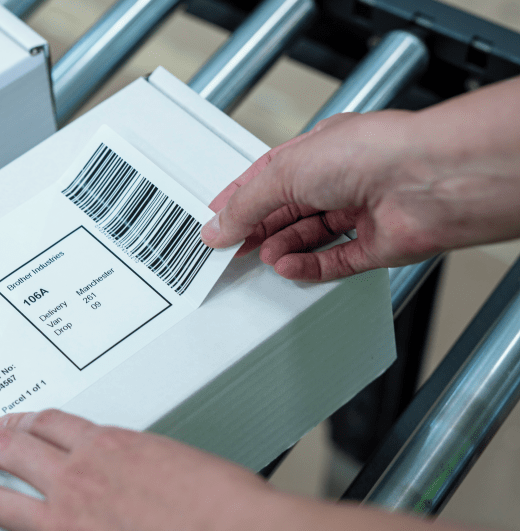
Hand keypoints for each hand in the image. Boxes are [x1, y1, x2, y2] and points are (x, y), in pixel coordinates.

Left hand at [0, 410, 296, 530]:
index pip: (51, 425)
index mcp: (108, 446)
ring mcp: (67, 528)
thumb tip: (145, 477)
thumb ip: (147, 467)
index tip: (13, 425)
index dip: (24, 423)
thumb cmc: (227, 510)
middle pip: (14, 453)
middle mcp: (78, 480)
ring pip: (2, 503)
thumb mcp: (181, 461)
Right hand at [200, 76, 519, 281]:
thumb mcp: (286, 171)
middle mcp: (343, 178)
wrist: (428, 180)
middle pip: (288, 209)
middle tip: (229, 246)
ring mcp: (362, 212)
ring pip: (310, 237)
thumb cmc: (373, 152)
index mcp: (321, 149)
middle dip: (257, 227)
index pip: (271, 175)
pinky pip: (335, 261)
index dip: (241, 197)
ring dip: (281, 247)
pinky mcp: (377, 245)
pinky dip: (308, 267)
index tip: (216, 219)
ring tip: (260, 256)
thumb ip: (247, 204)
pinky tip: (286, 267)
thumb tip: (219, 226)